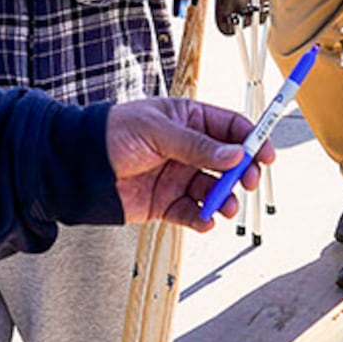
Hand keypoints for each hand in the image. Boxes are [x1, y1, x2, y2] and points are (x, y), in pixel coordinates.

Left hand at [106, 97, 263, 225]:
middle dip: (243, 173)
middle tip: (248, 182)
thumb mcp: (157, 131)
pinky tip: (205, 220)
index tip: (265, 155)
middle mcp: (187, 149)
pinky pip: (193, 213)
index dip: (252, 140)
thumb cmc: (112, 134)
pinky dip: (203, 219)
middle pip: (230, 162)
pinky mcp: (167, 203)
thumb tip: (235, 155)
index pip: (230, 128)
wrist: (77, 167)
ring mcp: (178, 177)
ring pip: (215, 190)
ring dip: (225, 199)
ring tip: (225, 206)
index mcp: (188, 120)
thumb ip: (197, 145)